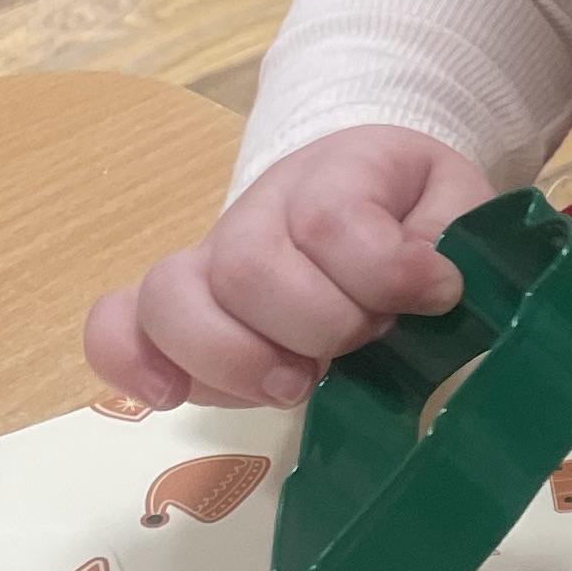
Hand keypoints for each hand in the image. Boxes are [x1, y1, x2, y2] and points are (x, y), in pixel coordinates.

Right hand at [83, 126, 492, 408]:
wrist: (365, 188)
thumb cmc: (413, 210)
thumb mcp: (455, 205)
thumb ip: (452, 237)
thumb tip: (431, 289)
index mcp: (335, 174)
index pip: (331, 220)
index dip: (385, 272)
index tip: (438, 293)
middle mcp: (258, 213)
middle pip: (248, 267)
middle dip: (317, 325)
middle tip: (365, 342)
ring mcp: (210, 263)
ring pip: (172, 297)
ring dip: (236, 358)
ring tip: (295, 384)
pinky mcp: (179, 314)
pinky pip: (116, 325)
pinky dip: (130, 362)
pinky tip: (170, 396)